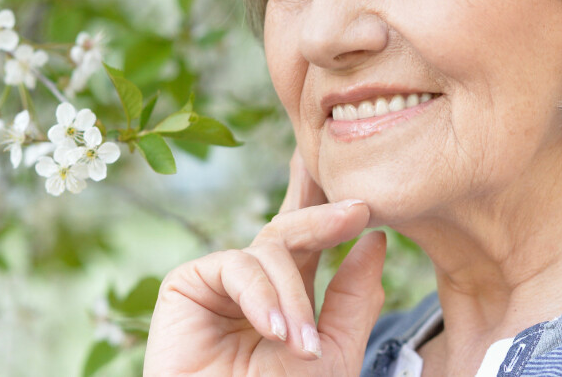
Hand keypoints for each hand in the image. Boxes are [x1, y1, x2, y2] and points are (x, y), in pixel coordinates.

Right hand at [144, 149, 386, 375]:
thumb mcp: (333, 352)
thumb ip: (353, 298)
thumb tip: (375, 241)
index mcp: (289, 299)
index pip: (313, 246)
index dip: (335, 222)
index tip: (368, 209)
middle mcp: (254, 286)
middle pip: (290, 231)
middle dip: (323, 218)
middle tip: (357, 212)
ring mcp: (221, 284)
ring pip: (268, 250)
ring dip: (294, 295)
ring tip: (302, 346)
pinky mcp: (187, 286)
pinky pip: (235, 265)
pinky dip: (261, 295)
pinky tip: (273, 331)